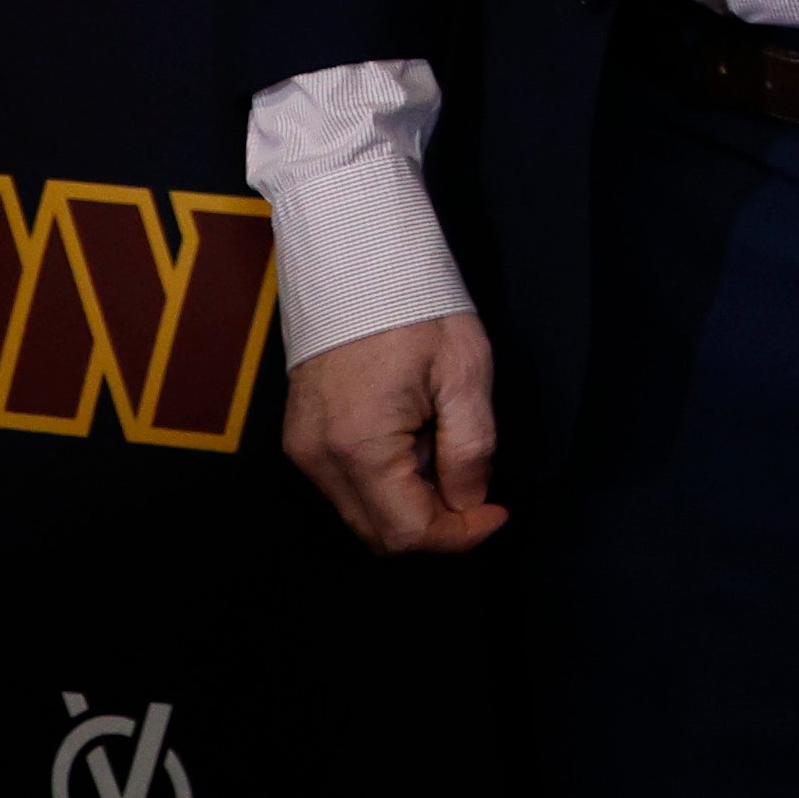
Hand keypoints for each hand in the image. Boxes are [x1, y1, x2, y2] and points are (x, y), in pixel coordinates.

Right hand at [282, 312, 509, 555]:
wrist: (356, 262)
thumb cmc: (413, 308)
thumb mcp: (465, 374)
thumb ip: (470, 448)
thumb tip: (470, 501)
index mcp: (360, 448)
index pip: (408, 532)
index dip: (460, 535)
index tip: (497, 512)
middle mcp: (320, 459)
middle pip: (380, 533)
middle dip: (436, 521)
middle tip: (475, 480)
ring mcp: (304, 449)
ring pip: (363, 511)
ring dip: (411, 499)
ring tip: (440, 441)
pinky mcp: (301, 436)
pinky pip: (346, 483)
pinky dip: (387, 479)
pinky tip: (413, 434)